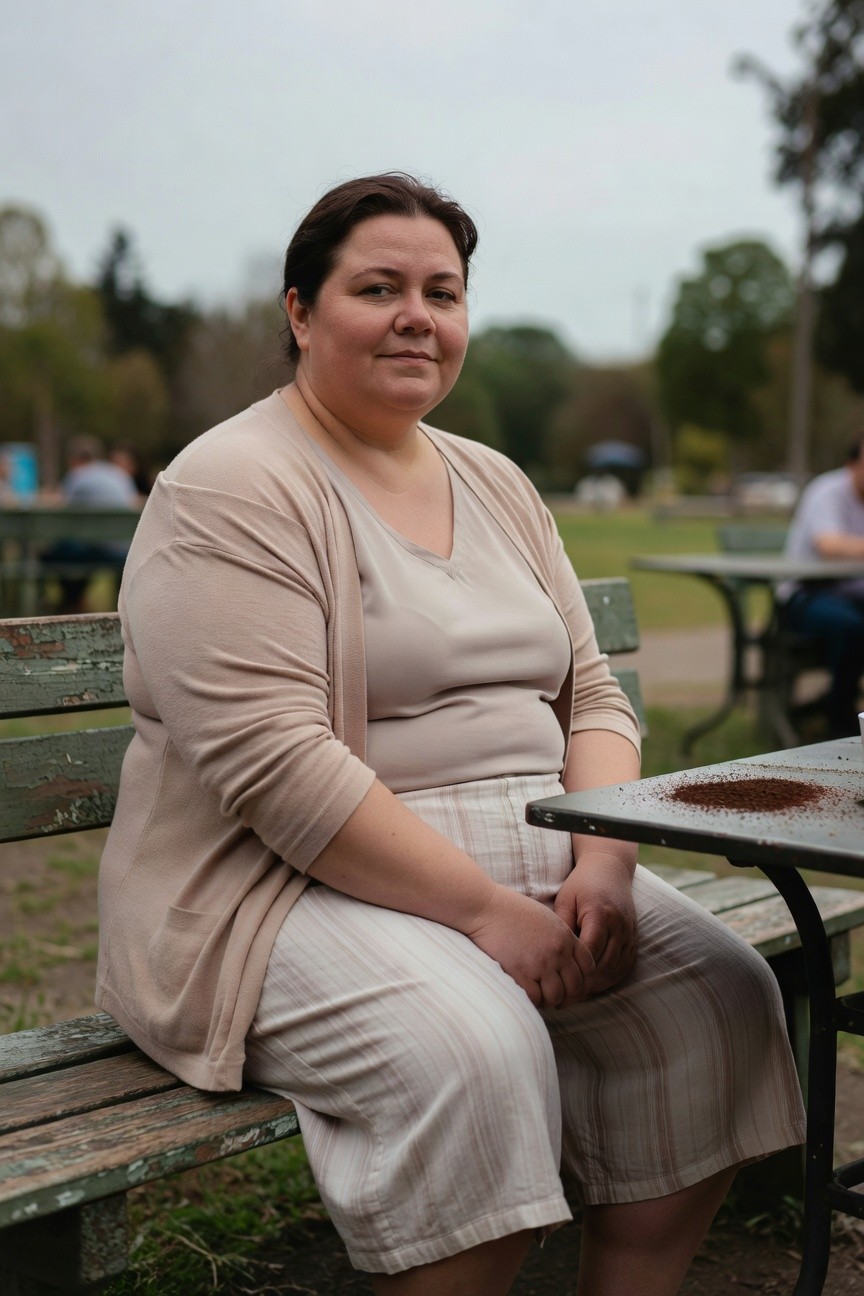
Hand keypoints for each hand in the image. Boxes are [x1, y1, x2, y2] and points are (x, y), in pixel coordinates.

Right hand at [464, 884, 594, 1009]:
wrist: (485, 907)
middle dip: (568, 996)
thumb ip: (559, 938)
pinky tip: (526, 993)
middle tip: (556, 998)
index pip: (588, 967)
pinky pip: (535, 998)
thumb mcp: (545, 918)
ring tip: (541, 997)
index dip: (583, 980)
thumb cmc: (511, 910)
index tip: (572, 985)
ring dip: (549, 1000)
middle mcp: (558, 951)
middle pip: (576, 986)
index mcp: (565, 937)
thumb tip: (564, 959)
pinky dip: (532, 1000)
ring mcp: (540, 963)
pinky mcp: (521, 972)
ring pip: (557, 996)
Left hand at [554, 853, 636, 996]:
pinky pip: (626, 964)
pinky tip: (596, 984)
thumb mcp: (565, 899)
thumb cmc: (582, 883)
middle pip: (604, 965)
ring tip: (579, 995)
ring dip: (599, 984)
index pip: (589, 952)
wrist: (610, 868)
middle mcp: (619, 925)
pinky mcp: (634, 936)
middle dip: (586, 983)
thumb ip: (560, 925)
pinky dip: (612, 977)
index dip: (575, 971)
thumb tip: (551, 953)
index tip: (559, 983)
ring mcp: (630, 931)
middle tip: (567, 998)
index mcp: (599, 914)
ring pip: (617, 968)